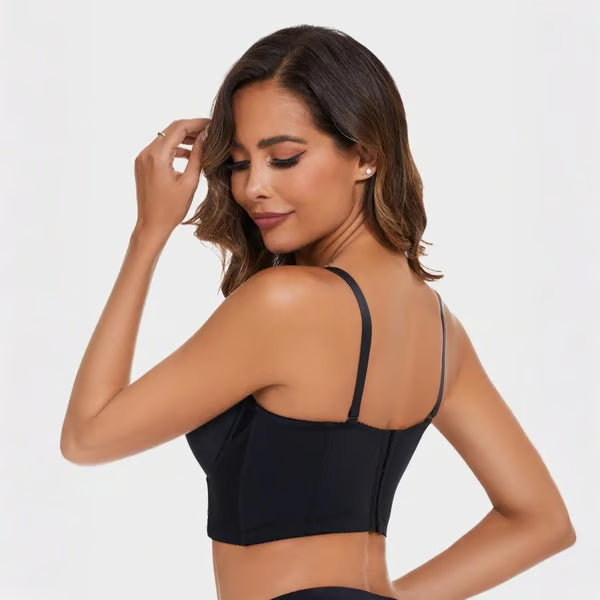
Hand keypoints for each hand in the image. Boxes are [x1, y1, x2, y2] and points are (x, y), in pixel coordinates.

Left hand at [133, 117, 209, 236]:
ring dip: (183, 138)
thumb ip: (197, 157)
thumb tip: (205, 138)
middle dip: (190, 128)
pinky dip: (174, 148)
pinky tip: (188, 154)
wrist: (151, 225)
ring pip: (165, 139)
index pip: (178, 128)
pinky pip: (160, 149)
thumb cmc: (171, 209)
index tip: (211, 124)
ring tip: (202, 142)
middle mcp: (146, 153)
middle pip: (170, 131)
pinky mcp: (142, 165)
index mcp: (157, 156)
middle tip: (209, 131)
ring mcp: (142, 158)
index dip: (196, 123)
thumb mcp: (189, 182)